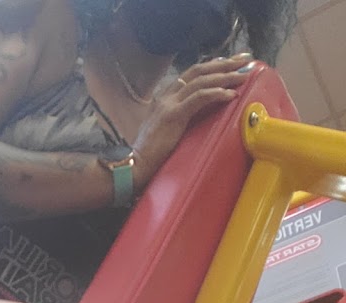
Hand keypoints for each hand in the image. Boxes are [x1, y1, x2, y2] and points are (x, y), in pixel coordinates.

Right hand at [133, 54, 255, 190]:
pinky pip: (199, 98)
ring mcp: (168, 104)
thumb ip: (177, 120)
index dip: (212, 67)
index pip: (191, 75)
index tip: (230, 64)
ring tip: (244, 74)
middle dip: (224, 64)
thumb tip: (195, 119)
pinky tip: (231, 94)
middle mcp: (166, 96)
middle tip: (245, 60)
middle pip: (199, 71)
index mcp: (163, 98)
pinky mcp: (173, 115)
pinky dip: (217, 94)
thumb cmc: (148, 155)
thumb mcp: (164, 131)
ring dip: (225, 76)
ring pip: (201, 81)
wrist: (134, 165)